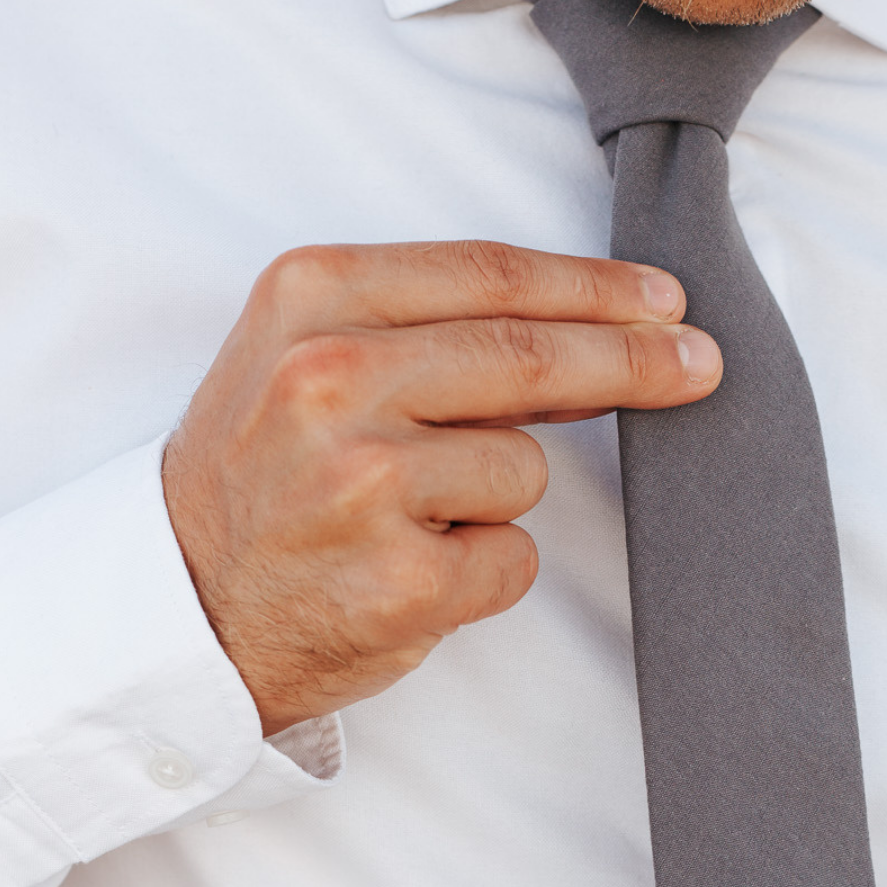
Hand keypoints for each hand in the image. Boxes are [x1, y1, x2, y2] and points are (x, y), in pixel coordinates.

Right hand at [163, 240, 720, 733]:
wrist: (183, 609)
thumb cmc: (262, 479)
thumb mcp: (305, 357)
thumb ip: (428, 329)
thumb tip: (601, 329)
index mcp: (308, 302)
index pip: (489, 277)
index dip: (595, 287)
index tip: (667, 298)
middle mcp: (330, 383)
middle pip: (531, 358)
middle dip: (635, 362)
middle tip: (702, 365)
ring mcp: (365, 486)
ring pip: (525, 468)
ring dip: (496, 496)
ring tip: (409, 517)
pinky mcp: (402, 581)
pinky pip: (512, 558)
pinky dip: (485, 571)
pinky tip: (411, 572)